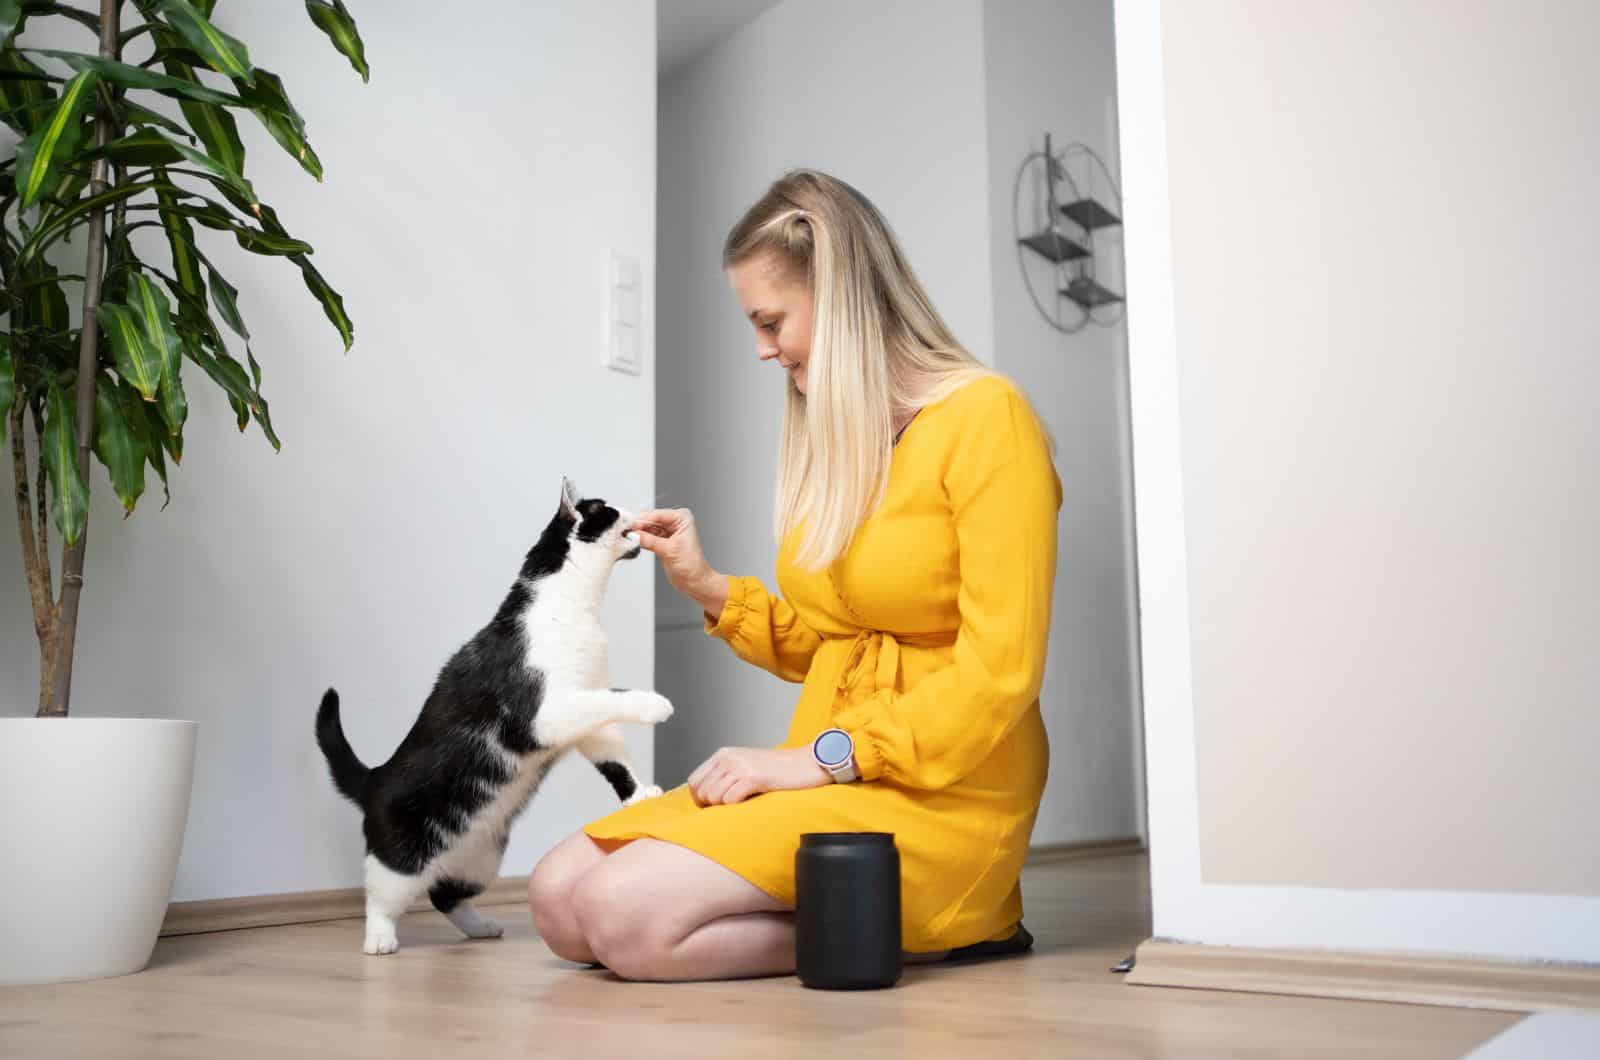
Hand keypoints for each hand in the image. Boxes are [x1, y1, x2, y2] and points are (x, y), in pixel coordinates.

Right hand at [634, 507, 728, 614]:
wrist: (694, 581)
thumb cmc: (692, 566)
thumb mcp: (669, 551)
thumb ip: (650, 541)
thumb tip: (634, 534)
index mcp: (682, 518)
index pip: (658, 515)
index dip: (642, 520)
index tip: (629, 524)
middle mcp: (675, 522)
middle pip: (650, 520)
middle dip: (638, 526)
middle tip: (623, 530)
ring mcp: (667, 531)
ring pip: (647, 528)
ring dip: (637, 532)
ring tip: (625, 536)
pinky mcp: (661, 541)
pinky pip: (647, 536)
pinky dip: (639, 539)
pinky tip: (631, 540)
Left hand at [688, 747, 830, 805]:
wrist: (805, 764)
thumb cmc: (778, 770)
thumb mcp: (745, 766)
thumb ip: (724, 777)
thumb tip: (704, 800)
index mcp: (724, 754)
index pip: (694, 781)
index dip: (700, 799)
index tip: (713, 807)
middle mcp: (729, 757)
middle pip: (701, 792)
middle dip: (712, 805)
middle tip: (731, 806)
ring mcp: (740, 766)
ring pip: (714, 797)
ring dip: (725, 806)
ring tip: (743, 801)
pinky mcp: (754, 777)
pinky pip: (730, 800)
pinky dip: (737, 805)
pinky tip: (751, 799)